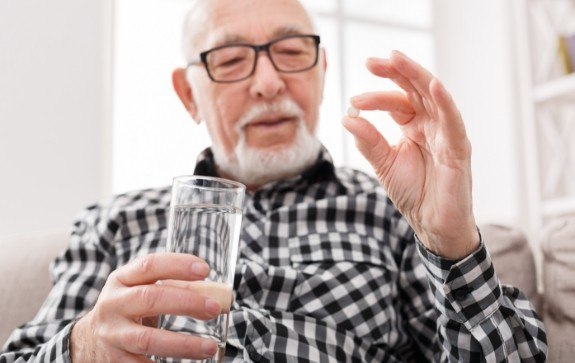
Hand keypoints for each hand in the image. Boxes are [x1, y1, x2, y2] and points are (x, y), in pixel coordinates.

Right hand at [70, 253, 223, 361]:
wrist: (88, 340)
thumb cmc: (128, 309)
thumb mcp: (142, 290)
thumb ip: (176, 287)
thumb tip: (219, 295)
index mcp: (122, 280)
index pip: (149, 265)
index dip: (177, 265)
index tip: (205, 269)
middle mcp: (113, 305)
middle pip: (150, 299)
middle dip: (186, 302)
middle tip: (214, 308)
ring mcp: (112, 335)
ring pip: (147, 339)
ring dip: (182, 344)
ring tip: (209, 347)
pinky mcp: (115, 362)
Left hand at [343, 51, 478, 259]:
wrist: (432, 225)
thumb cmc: (414, 193)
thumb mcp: (384, 164)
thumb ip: (369, 141)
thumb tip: (348, 117)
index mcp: (414, 127)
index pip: (397, 102)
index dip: (376, 98)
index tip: (353, 102)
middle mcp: (432, 125)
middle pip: (416, 90)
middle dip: (395, 73)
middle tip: (372, 62)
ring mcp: (447, 134)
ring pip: (434, 97)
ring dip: (416, 76)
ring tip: (396, 60)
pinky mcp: (459, 149)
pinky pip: (453, 121)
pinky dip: (445, 103)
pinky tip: (433, 85)